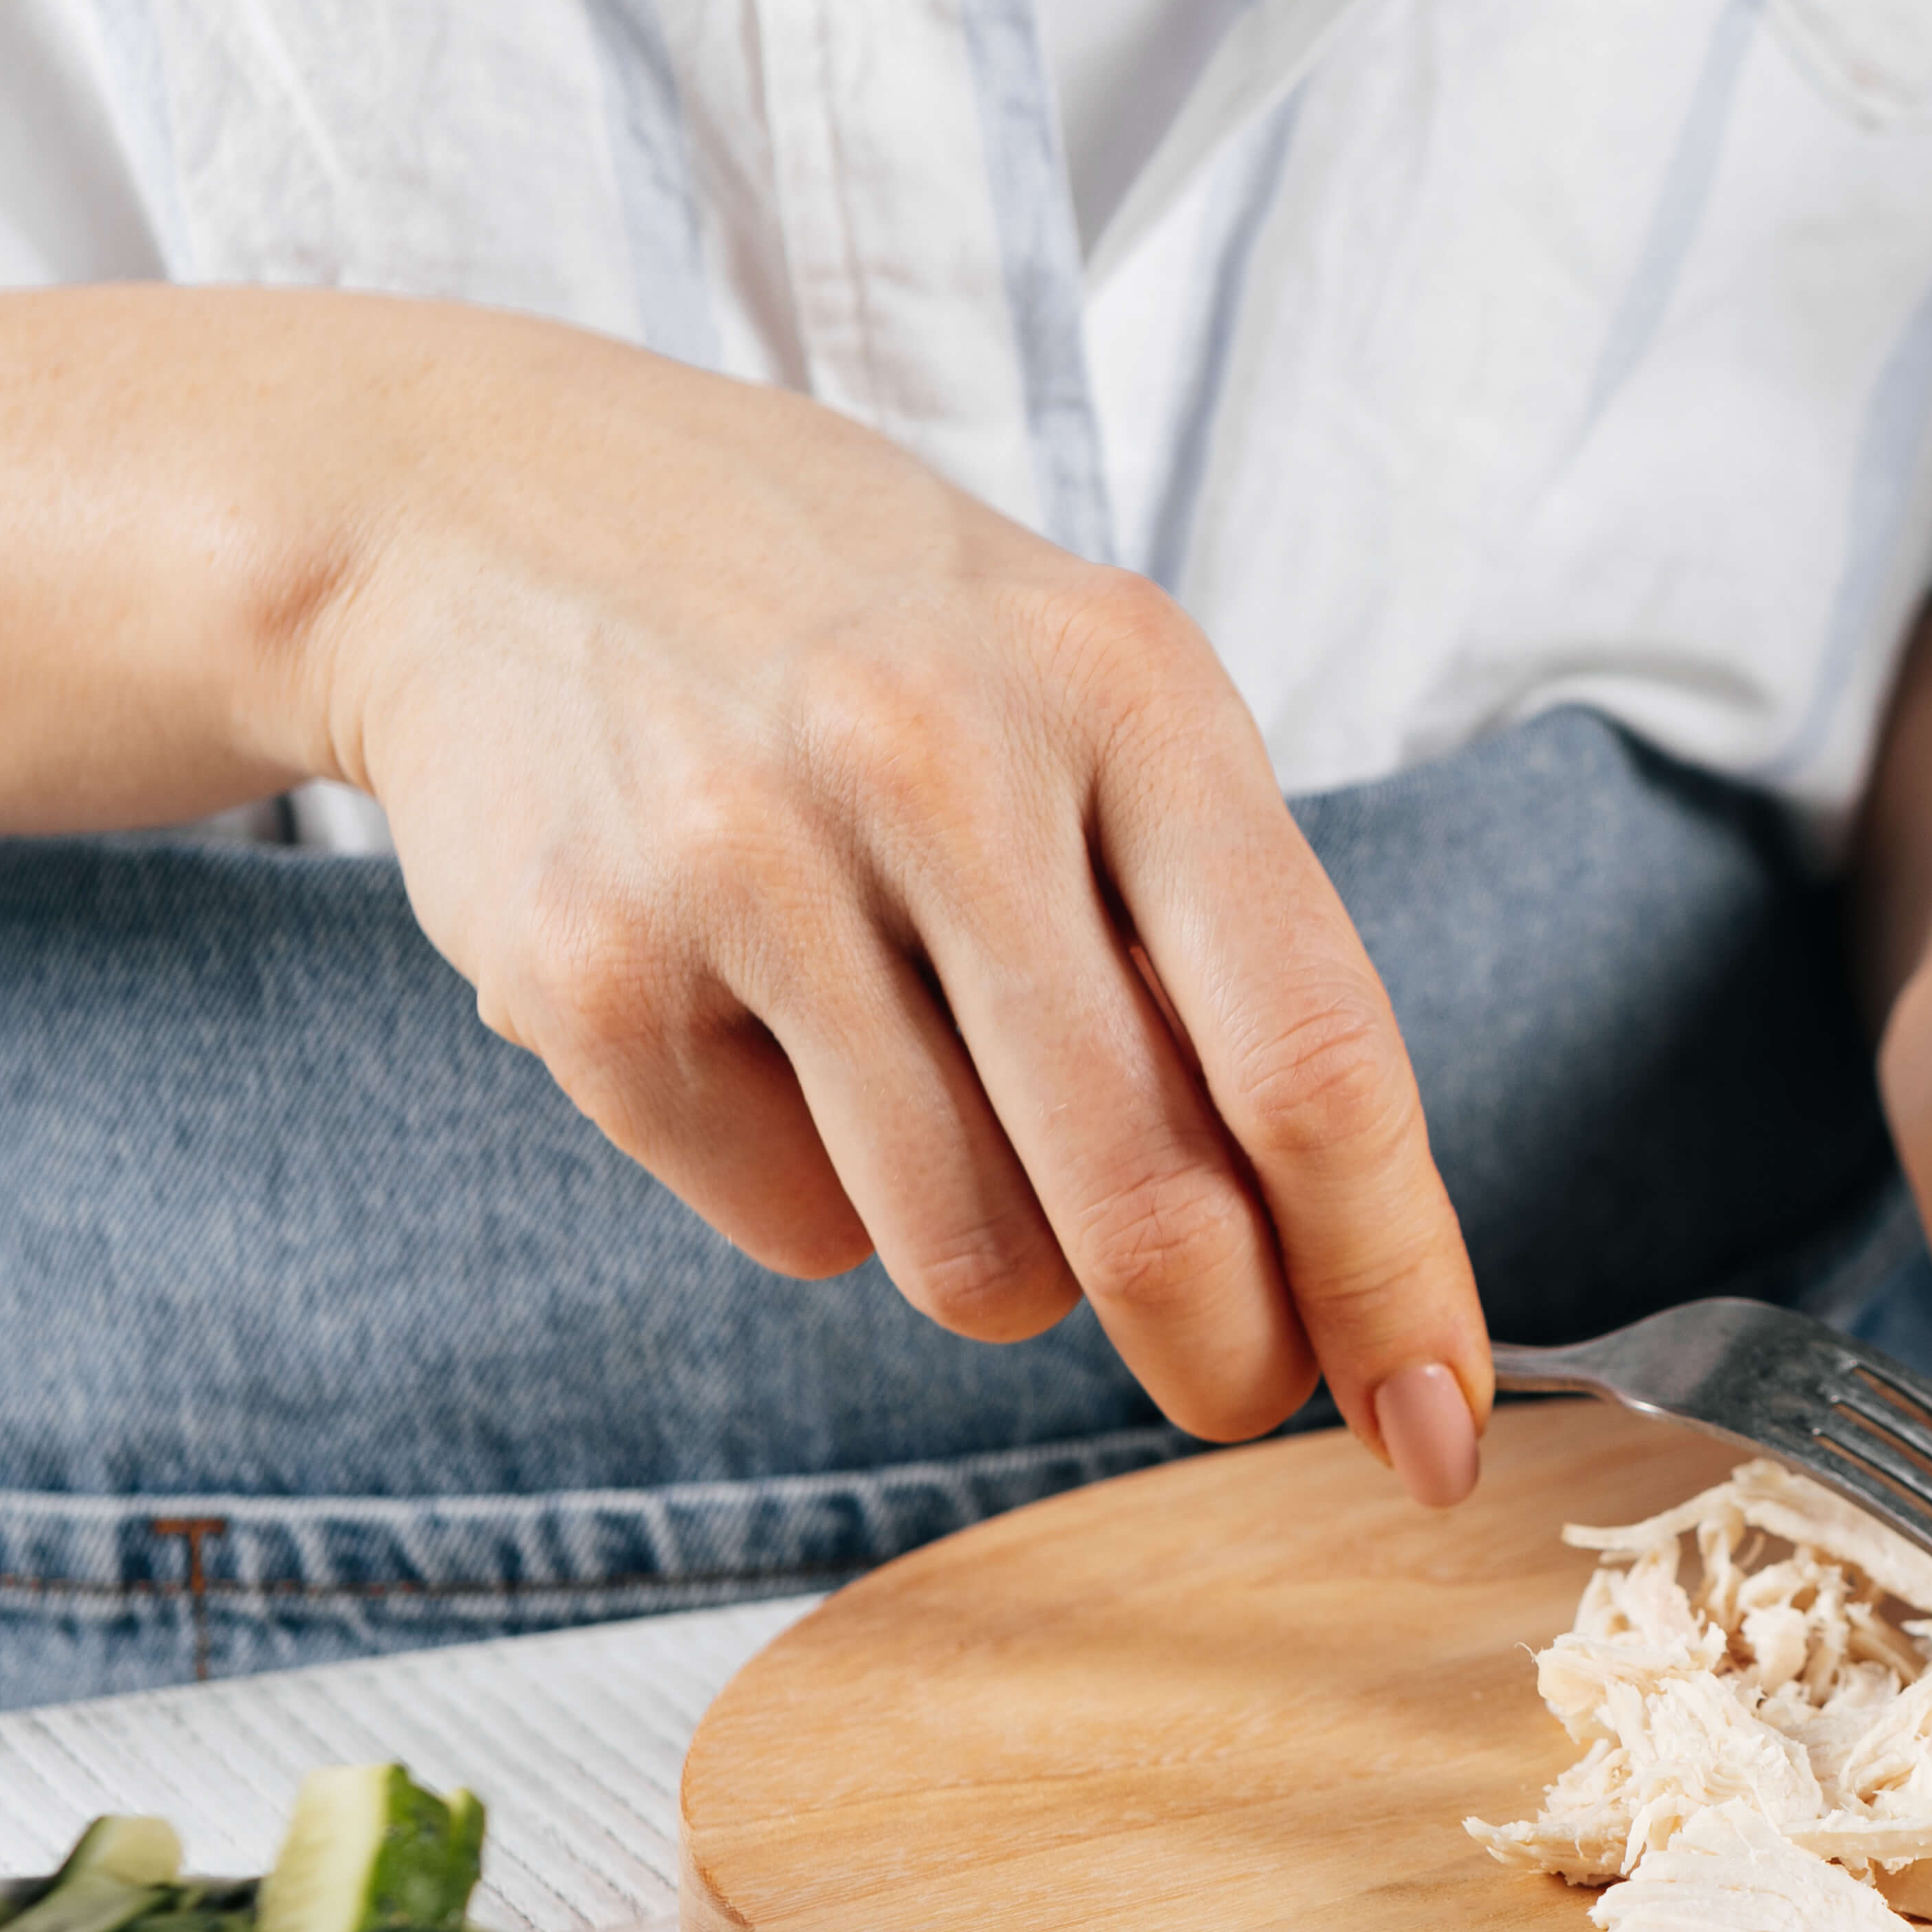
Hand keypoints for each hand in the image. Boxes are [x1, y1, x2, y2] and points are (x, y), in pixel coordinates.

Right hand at [312, 312, 1490, 1496]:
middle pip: (1152, 1205)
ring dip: (1007, 1254)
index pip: (1312, 1059)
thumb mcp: (1094, 701)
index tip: (1439, 1424)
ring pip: (974, 1261)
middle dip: (1225, 1354)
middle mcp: (940, 761)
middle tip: (1233, 1385)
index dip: (1390, 1275)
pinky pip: (796, 1230)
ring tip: (947, 1095)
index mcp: (1126, 688)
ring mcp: (748, 862)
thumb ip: (1228, 948)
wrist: (492, 508)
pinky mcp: (589, 973)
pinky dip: (822, 1194)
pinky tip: (772, 1038)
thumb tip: (1355, 1267)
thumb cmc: (868, 643)